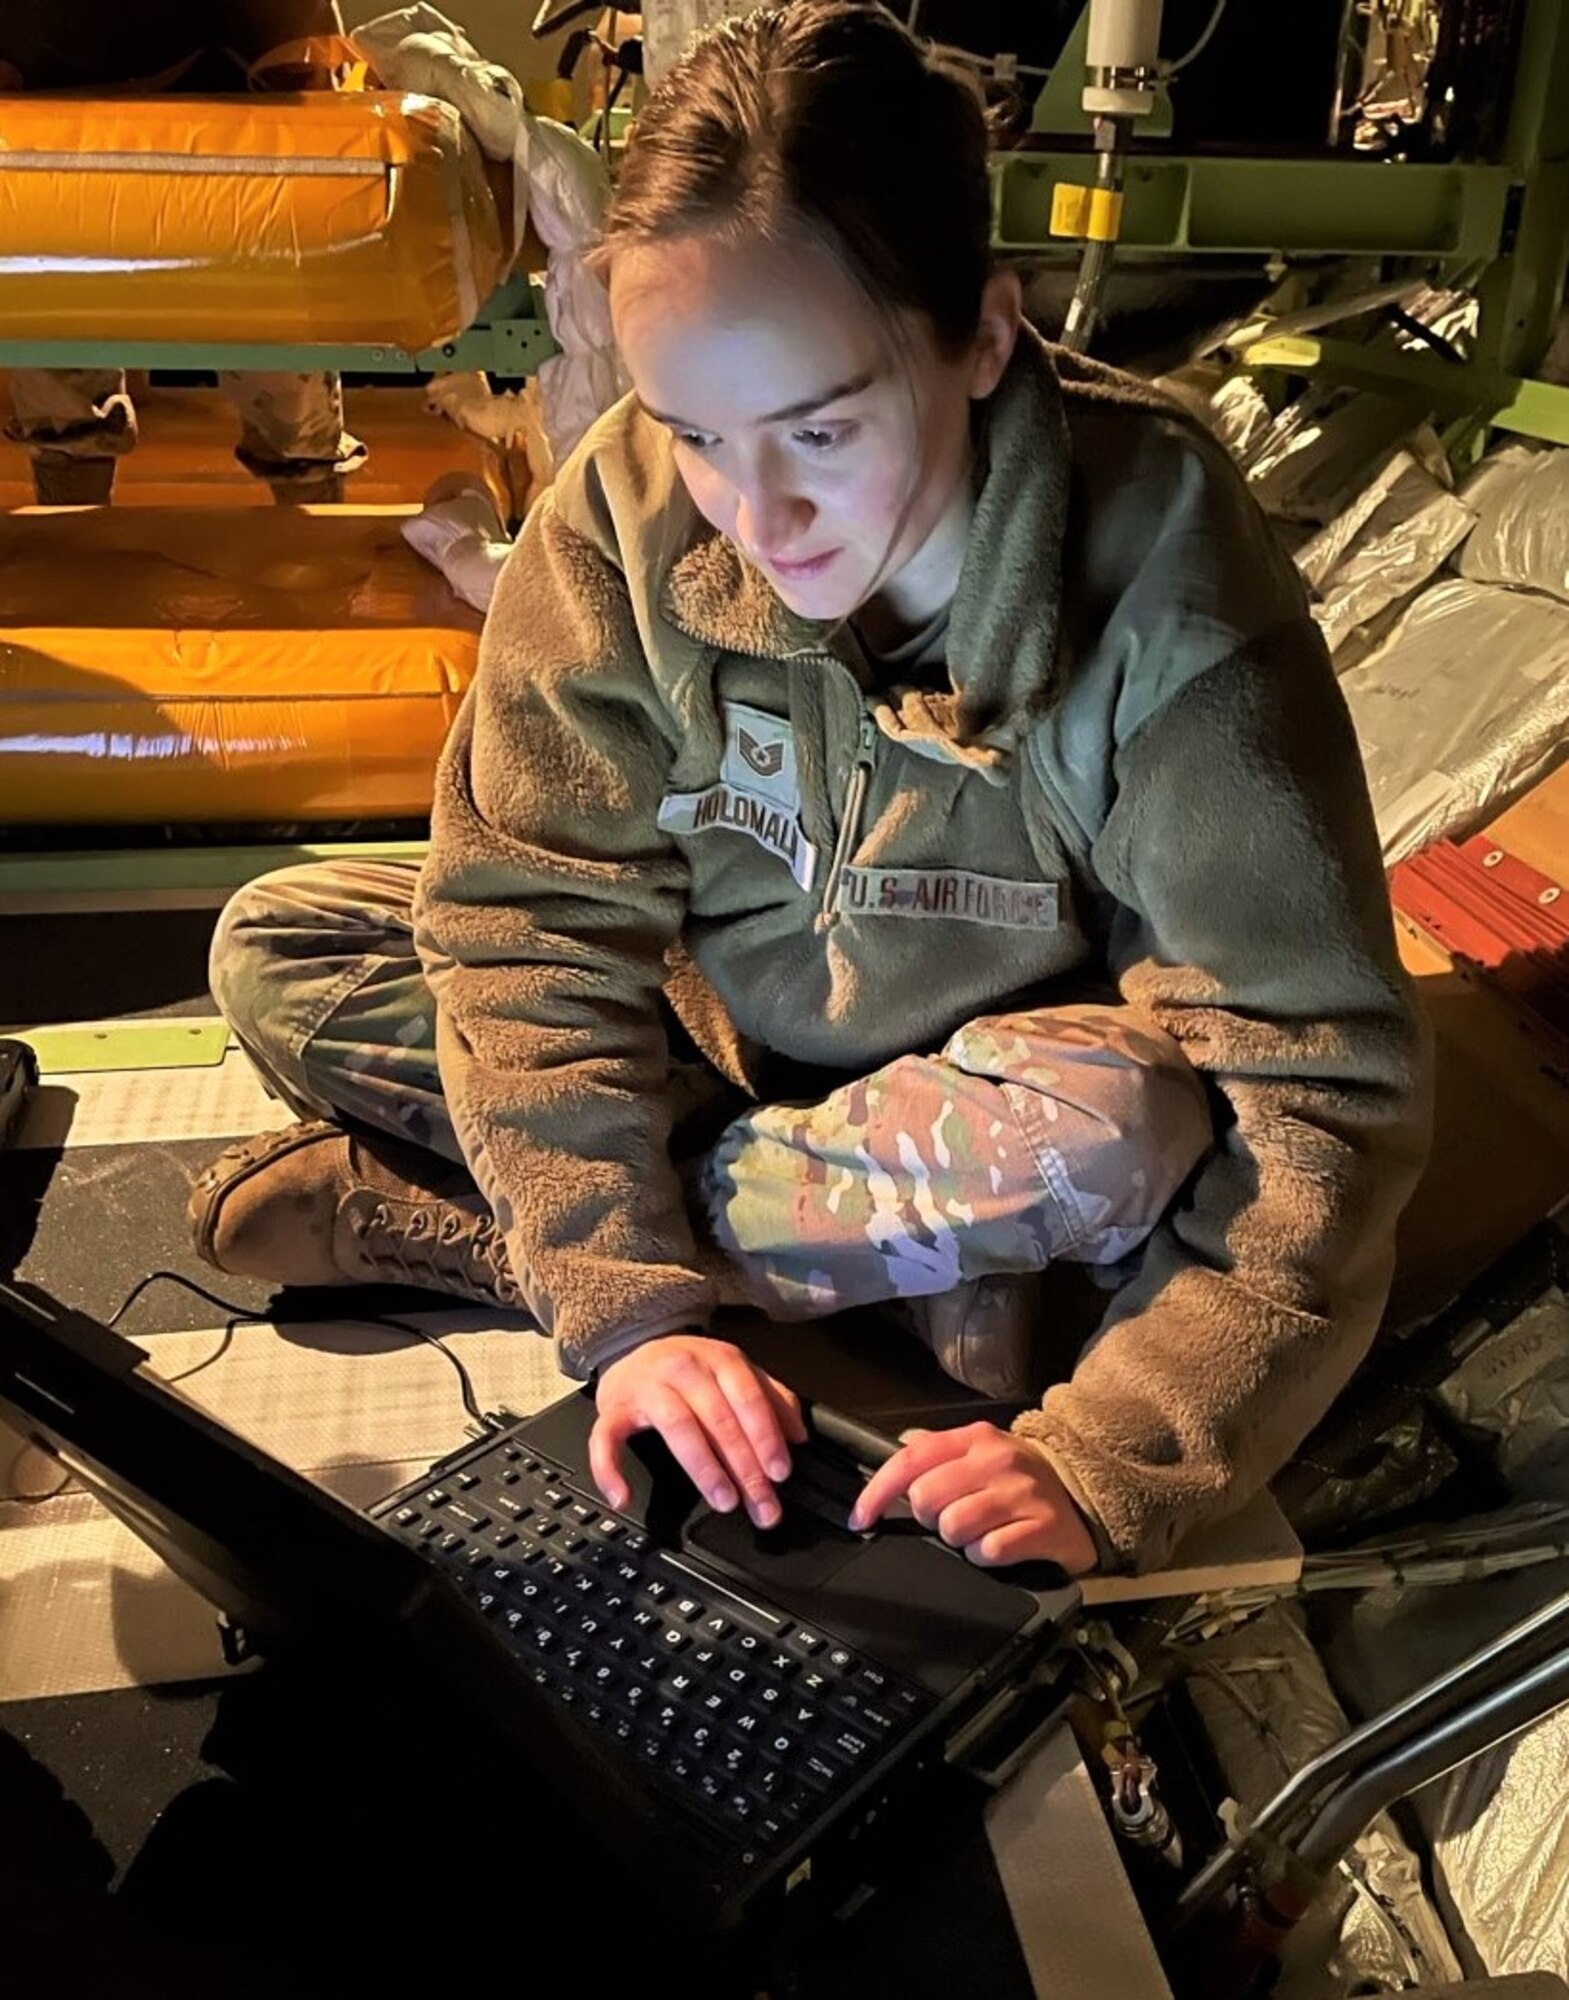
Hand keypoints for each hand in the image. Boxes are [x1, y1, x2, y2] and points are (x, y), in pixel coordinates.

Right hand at [590, 1333, 807, 1529]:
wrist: (633, 1350)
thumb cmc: (691, 1371)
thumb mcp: (735, 1374)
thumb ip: (771, 1399)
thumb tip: (799, 1435)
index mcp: (719, 1360)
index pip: (748, 1398)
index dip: (766, 1436)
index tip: (779, 1472)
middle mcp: (684, 1368)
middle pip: (718, 1418)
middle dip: (743, 1466)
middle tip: (760, 1503)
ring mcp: (647, 1387)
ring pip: (677, 1427)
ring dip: (703, 1467)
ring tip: (723, 1500)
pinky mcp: (613, 1408)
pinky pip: (605, 1439)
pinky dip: (609, 1468)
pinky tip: (623, 1496)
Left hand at [849, 1422, 1097, 1575]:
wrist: (1086, 1494)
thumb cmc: (1022, 1478)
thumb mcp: (981, 1451)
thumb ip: (937, 1452)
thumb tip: (896, 1454)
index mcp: (975, 1438)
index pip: (910, 1460)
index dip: (876, 1492)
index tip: (861, 1518)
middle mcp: (997, 1460)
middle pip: (926, 1499)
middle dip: (930, 1518)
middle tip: (951, 1517)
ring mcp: (1022, 1493)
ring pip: (953, 1528)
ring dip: (960, 1540)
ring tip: (981, 1530)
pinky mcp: (1042, 1528)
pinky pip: (989, 1552)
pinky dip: (987, 1556)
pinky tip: (1001, 1545)